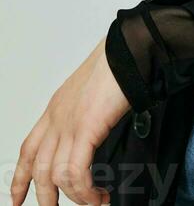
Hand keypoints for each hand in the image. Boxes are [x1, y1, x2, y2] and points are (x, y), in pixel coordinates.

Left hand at [11, 37, 130, 205]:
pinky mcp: (86, 128)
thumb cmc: (116, 66)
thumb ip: (84, 115)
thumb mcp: (90, 92)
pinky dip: (85, 190)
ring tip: (92, 201)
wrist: (127, 52)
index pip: (29, 149)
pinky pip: (76, 172)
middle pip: (38, 168)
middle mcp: (57, 118)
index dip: (20, 177)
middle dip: (45, 196)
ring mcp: (69, 124)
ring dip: (74, 197)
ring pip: (55, 175)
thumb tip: (94, 138)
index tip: (16, 197)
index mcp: (56, 108)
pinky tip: (97, 195)